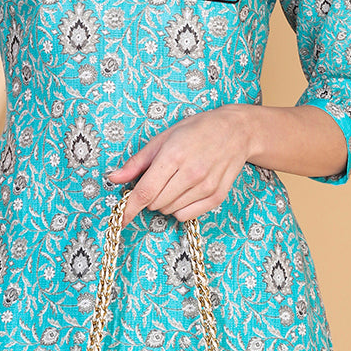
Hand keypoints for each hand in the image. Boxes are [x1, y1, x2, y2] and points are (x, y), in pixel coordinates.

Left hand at [105, 105, 254, 225]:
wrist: (237, 131)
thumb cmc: (197, 130)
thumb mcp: (163, 138)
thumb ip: (137, 162)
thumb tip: (114, 178)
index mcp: (174, 155)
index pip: (145, 191)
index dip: (129, 208)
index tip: (119, 219)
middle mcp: (191, 173)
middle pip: (156, 203)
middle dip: (150, 196)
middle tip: (158, 178)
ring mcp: (206, 187)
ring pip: (170, 211)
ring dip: (164, 202)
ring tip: (175, 180)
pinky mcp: (217, 197)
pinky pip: (186, 215)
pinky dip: (179, 208)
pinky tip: (186, 191)